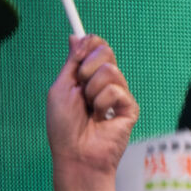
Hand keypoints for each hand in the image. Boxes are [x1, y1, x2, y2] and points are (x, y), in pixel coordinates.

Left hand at [47, 35, 137, 190]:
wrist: (76, 154)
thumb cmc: (64, 127)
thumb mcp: (61, 88)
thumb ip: (71, 62)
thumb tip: (75, 36)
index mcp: (88, 76)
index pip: (97, 46)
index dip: (89, 44)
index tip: (78, 52)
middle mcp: (105, 83)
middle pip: (106, 51)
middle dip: (87, 67)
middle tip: (81, 88)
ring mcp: (119, 95)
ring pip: (110, 71)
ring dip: (92, 90)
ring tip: (90, 109)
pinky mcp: (130, 108)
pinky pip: (117, 90)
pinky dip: (103, 103)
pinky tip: (102, 118)